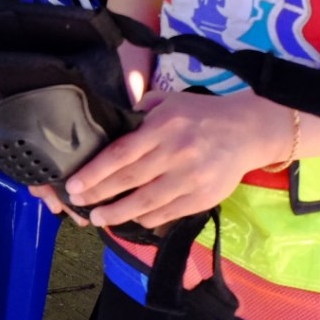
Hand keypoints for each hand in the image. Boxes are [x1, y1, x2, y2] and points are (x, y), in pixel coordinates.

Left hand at [65, 92, 284, 231]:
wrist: (246, 130)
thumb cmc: (201, 114)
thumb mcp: (169, 101)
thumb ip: (141, 110)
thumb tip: (111, 123)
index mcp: (162, 126)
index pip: (120, 154)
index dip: (94, 173)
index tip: (73, 185)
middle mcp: (175, 153)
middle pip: (128, 180)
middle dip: (99, 195)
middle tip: (78, 205)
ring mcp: (190, 178)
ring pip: (146, 202)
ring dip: (118, 214)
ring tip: (98, 219)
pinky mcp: (203, 197)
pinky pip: (167, 213)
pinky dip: (146, 219)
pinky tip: (132, 219)